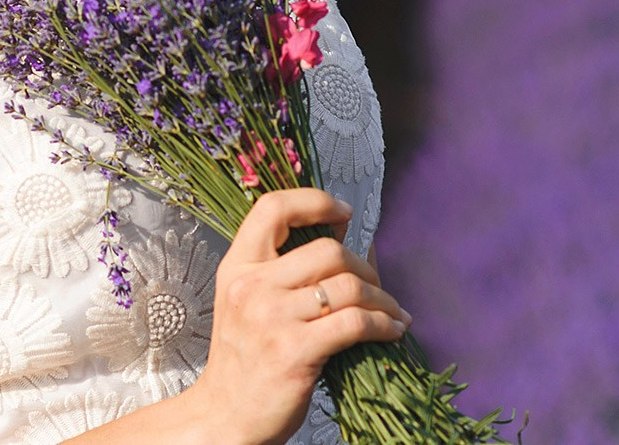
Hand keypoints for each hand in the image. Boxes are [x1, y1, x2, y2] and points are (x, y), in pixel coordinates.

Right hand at [184, 189, 411, 444]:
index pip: (273, 208)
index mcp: (237, 268)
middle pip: (327, 250)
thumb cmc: (244, 360)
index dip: (314, 201)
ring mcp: (272, 319)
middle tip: (376, 288)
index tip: (343, 213)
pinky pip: (356, 323)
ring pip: (349, 286)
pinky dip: (384, 325)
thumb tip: (352, 241)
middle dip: (364, 267)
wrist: (225, 416)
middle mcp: (251, 287)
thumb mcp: (249, 304)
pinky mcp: (295, 352)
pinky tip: (392, 331)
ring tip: (392, 313)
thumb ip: (286, 271)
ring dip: (383, 300)